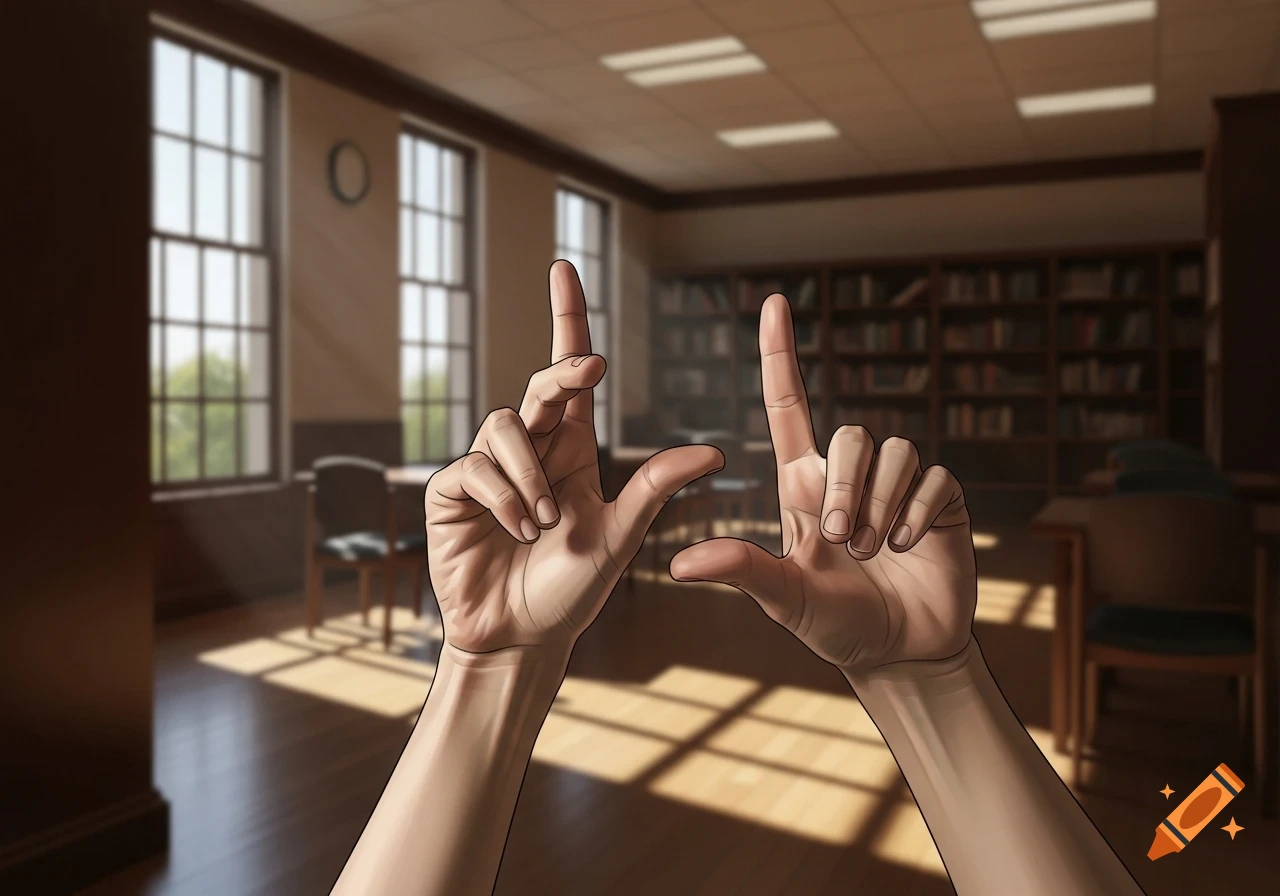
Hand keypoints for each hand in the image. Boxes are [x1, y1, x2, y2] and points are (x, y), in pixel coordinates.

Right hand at [426, 261, 723, 655]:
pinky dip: (503, 496)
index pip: (571, 377)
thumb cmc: (571, 589)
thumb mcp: (620, 536)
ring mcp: (487, 469)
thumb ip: (656, 489)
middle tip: (588, 370)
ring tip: (543, 522)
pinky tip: (516, 529)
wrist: (521, 638)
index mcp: (572, 451)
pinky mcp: (452, 492)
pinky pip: (475, 468)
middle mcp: (530, 450)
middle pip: (539, 385)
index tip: (564, 269)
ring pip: (504, 424)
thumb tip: (715, 451)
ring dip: (530, 473)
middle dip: (562, 371)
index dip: (567, 321)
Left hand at [670, 294, 976, 674]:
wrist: (899, 654)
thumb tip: (678, 562)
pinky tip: (910, 547)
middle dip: (848, 488)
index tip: (772, 303)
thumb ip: (741, 571)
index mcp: (804, 486)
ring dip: (880, 506)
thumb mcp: (782, 598)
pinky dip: (917, 514)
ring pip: (893, 451)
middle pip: (851, 435)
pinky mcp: (940, 500)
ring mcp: (898, 487)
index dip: (780, 356)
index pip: (788, 406)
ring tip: (875, 552)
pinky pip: (932, 478)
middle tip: (841, 540)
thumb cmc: (835, 624)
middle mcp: (851, 477)